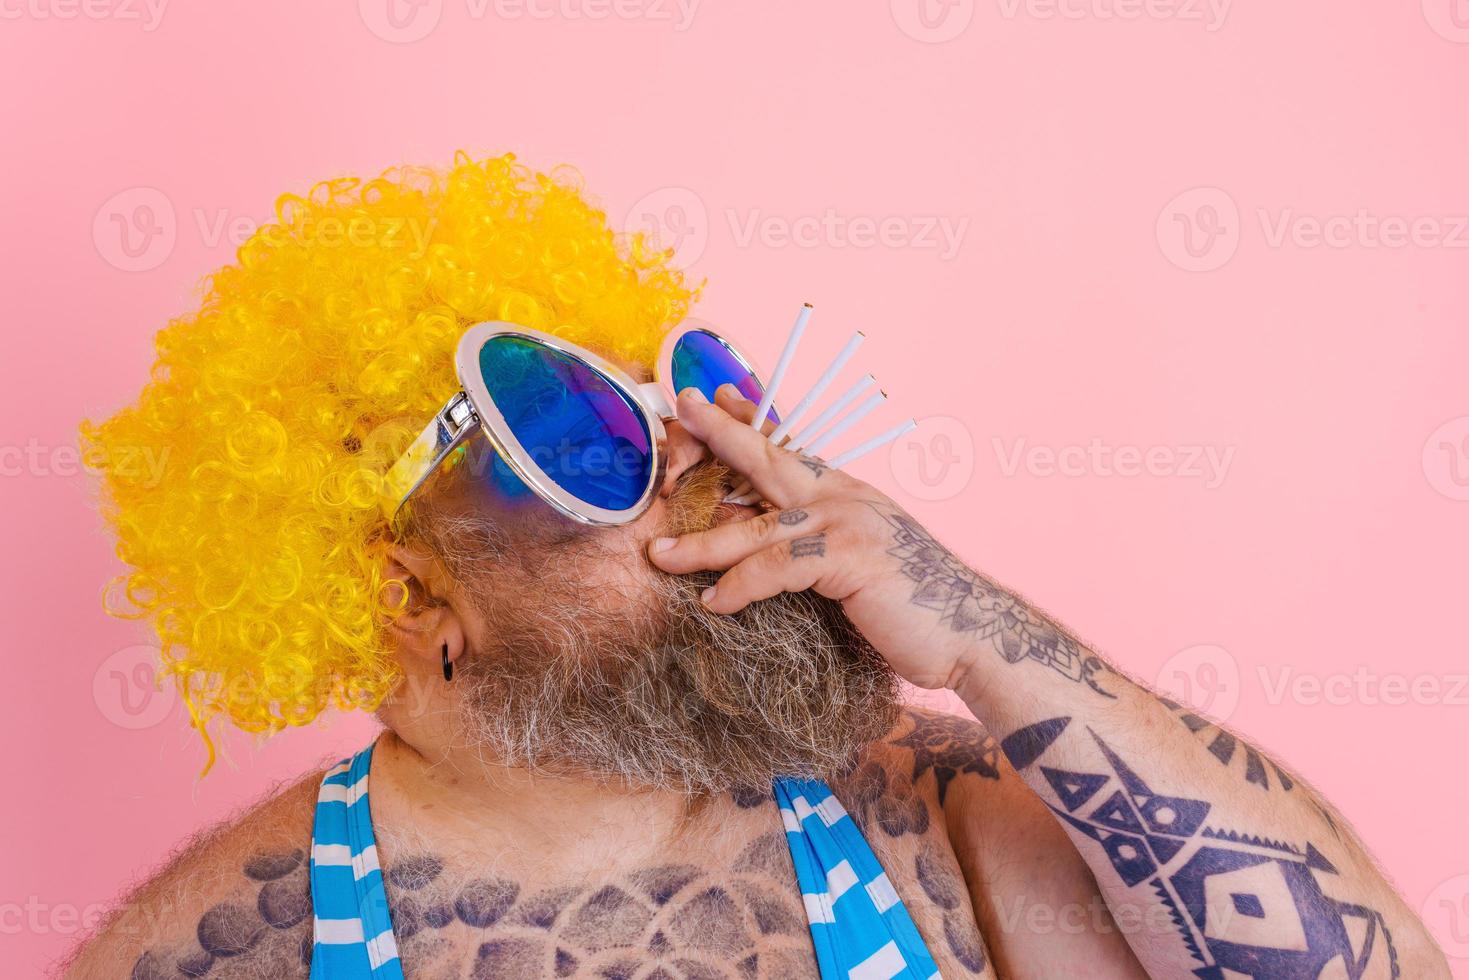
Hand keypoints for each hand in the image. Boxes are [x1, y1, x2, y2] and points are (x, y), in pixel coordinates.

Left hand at [649, 384, 976, 691]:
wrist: (972, 632)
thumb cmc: (914, 606)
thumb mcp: (859, 563)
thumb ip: (819, 546)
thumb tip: (766, 548)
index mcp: (847, 493)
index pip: (790, 449)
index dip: (752, 421)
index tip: (718, 398)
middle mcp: (844, 498)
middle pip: (768, 459)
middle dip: (721, 434)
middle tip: (681, 411)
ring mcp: (845, 524)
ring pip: (756, 526)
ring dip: (701, 543)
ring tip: (659, 554)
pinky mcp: (846, 559)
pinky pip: (775, 567)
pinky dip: (740, 586)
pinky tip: (714, 601)